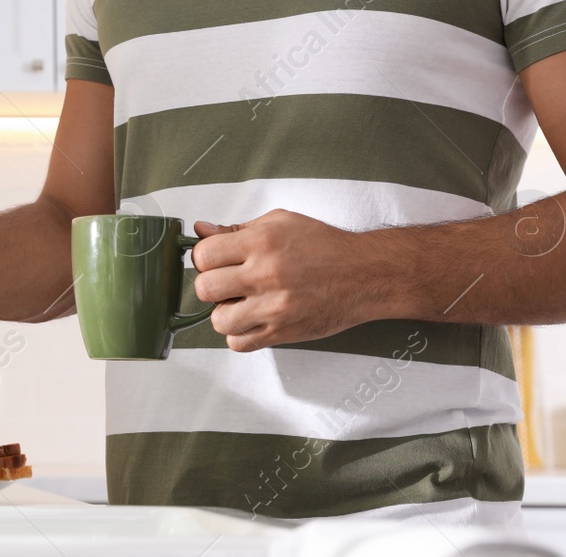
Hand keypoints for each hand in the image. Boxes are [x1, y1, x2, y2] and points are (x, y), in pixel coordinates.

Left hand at [191, 209, 378, 350]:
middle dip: (211, 285)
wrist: (364, 274)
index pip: (203, 255)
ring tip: (241, 303)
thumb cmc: (324, 246)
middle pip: (205, 289)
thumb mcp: (279, 222)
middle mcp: (266, 275)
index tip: (214, 260)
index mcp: (261, 242)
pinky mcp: (284, 332)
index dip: (204, 258)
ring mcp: (275, 307)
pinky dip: (240, 335)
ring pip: (219, 320)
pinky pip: (240, 344)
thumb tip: (201, 230)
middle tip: (227, 282)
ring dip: (225, 313)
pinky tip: (252, 319)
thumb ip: (236, 229)